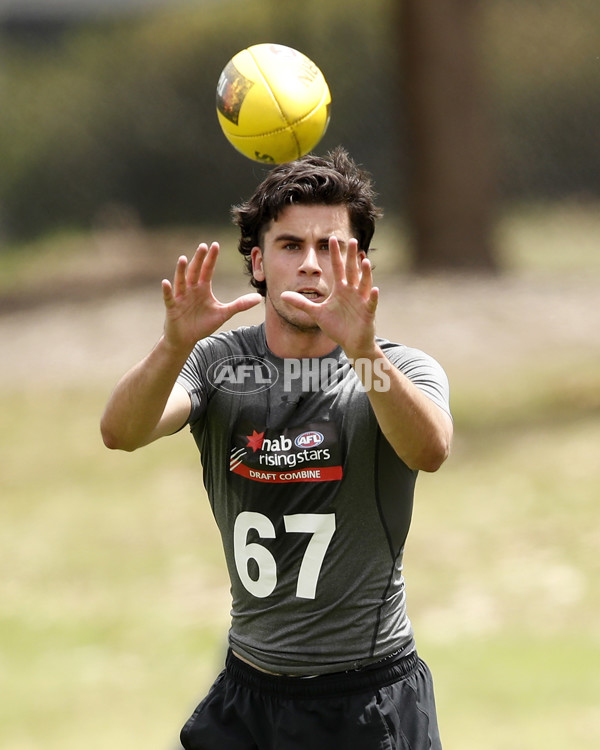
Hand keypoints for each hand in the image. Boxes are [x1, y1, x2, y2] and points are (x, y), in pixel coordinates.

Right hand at [161, 242, 261, 350]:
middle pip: (195, 271)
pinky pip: (169, 298)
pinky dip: (167, 291)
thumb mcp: (224, 314)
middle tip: (203, 246)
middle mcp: (191, 289)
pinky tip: (166, 282)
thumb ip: (239, 305)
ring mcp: (181, 298)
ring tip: (182, 258)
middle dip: (198, 259)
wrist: (186, 339)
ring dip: (181, 270)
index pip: (207, 270)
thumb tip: (259, 298)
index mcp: (203, 288)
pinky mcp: (173, 308)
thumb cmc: (202, 324)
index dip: (211, 258)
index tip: (215, 245)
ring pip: (181, 281)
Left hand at [281, 237, 378, 358]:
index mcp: (341, 289)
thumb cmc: (336, 326)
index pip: (337, 268)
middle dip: (351, 257)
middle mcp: (352, 292)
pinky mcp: (367, 313)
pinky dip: (372, 297)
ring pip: (363, 284)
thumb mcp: (316, 313)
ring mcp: (361, 301)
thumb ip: (301, 303)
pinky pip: (370, 303)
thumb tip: (282, 295)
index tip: (332, 238)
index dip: (335, 254)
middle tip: (352, 240)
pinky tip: (374, 289)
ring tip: (364, 261)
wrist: (351, 343)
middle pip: (352, 271)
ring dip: (365, 274)